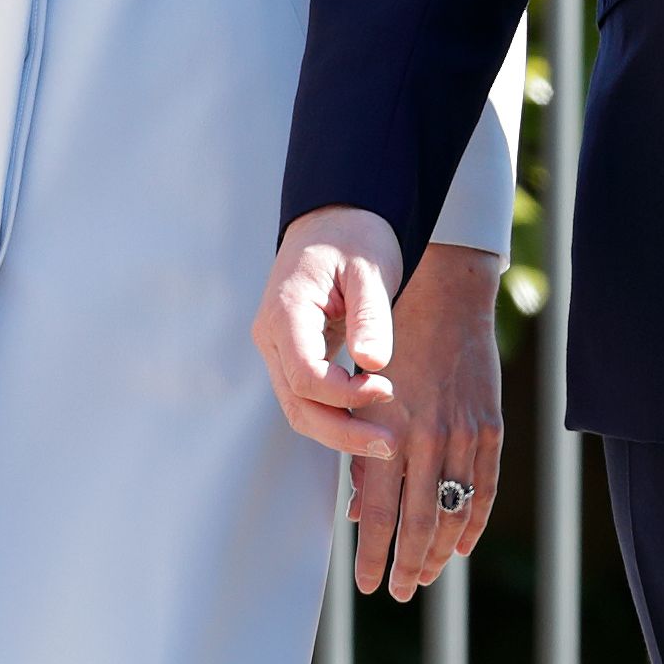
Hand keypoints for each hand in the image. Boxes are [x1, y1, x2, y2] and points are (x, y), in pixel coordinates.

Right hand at [253, 206, 402, 463]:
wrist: (336, 221)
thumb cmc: (355, 237)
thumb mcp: (370, 269)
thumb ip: (371, 316)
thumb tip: (375, 365)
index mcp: (286, 311)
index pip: (305, 375)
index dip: (344, 395)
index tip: (387, 389)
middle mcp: (272, 336)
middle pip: (297, 404)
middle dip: (342, 431)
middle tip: (391, 443)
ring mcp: (279, 349)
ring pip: (299, 409)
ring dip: (339, 431)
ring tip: (386, 441)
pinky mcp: (294, 355)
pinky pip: (308, 397)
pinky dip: (335, 415)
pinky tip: (369, 423)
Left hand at [348, 242, 502, 601]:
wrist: (443, 297)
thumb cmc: (390, 344)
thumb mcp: (360, 395)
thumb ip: (359, 453)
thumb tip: (358, 512)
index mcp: (388, 431)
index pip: (380, 514)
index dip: (374, 555)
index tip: (367, 584)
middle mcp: (427, 437)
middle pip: (418, 522)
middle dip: (407, 565)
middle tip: (399, 591)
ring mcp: (464, 433)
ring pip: (453, 511)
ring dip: (439, 551)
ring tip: (427, 575)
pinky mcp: (490, 426)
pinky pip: (484, 486)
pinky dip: (473, 521)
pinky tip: (461, 544)